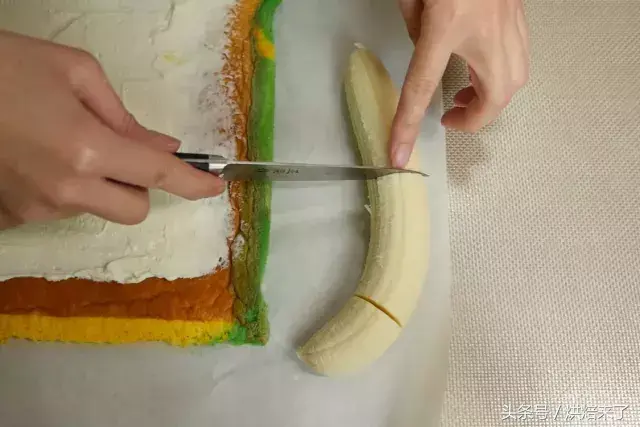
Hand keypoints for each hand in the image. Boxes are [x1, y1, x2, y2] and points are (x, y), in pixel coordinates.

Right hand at [0, 30, 224, 229]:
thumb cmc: (3, 66)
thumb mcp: (74, 72)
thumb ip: (125, 117)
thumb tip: (163, 145)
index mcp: (87, 148)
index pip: (158, 175)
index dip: (193, 183)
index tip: (214, 187)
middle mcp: (65, 189)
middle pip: (134, 210)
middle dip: (139, 186)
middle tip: (119, 153)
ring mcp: (35, 209)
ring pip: (94, 209)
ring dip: (96, 185)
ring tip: (59, 143)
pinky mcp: (10, 218)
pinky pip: (56, 210)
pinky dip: (60, 190)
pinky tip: (35, 159)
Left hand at [390, 0, 529, 166]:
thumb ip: (414, 23)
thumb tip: (423, 43)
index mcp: (447, 26)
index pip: (422, 87)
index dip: (408, 125)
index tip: (398, 154)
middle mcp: (486, 30)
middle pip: (496, 95)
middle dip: (475, 117)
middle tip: (451, 116)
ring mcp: (509, 23)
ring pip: (516, 80)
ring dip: (492, 98)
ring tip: (466, 96)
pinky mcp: (518, 15)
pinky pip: (519, 58)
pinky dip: (502, 75)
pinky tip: (482, 68)